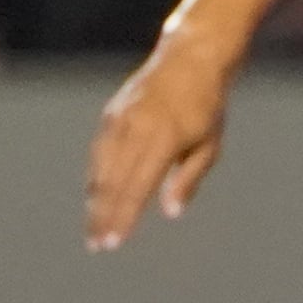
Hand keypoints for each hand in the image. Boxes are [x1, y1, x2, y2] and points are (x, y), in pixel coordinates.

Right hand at [86, 31, 236, 248]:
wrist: (191, 58)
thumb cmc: (206, 107)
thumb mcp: (209, 145)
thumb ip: (188, 179)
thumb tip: (170, 213)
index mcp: (164, 138)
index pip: (138, 187)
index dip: (124, 217)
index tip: (113, 242)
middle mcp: (137, 127)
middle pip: (113, 181)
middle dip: (103, 216)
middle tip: (96, 245)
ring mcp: (121, 118)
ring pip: (101, 167)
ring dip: (95, 200)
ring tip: (93, 227)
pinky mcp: (113, 112)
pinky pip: (100, 151)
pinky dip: (96, 176)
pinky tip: (95, 195)